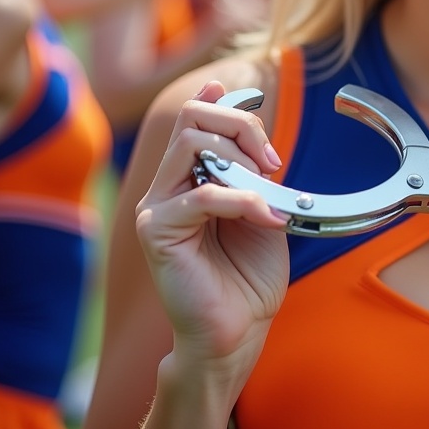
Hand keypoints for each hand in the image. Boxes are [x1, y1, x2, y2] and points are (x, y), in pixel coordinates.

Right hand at [134, 82, 288, 369]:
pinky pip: (201, 196)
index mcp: (188, 176)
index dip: (224, 99)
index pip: (193, 114)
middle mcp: (166, 186)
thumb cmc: (250, 273)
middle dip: (242, 126)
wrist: (239, 328)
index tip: (258, 101)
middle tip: (272, 162)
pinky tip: (267, 220)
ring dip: (240, 160)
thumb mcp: (261, 205)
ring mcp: (156, 207)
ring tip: (266, 194)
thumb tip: (253, 116)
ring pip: (191, 143)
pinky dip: (243, 201)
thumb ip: (252, 167)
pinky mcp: (156, 232)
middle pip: (192, 117)